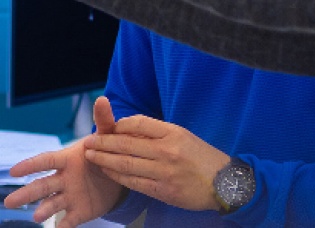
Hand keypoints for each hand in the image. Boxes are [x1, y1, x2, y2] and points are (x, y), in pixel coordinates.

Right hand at [3, 97, 127, 223]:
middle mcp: (64, 178)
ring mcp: (70, 195)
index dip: (30, 165)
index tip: (12, 171)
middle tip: (7, 203)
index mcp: (67, 159)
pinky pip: (70, 220)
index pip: (45, 161)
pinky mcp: (80, 211)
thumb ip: (104, 120)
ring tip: (35, 218)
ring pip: (52, 203)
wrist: (118, 174)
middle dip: (25, 194)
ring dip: (43, 210)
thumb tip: (103, 98)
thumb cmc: (106, 151)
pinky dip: (62, 226)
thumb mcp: (108, 136)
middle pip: (42, 186)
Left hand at [84, 107, 231, 211]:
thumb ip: (158, 132)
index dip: (117, 126)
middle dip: (103, 143)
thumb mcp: (184, 136)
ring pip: (126, 164)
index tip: (105, 129)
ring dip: (104, 160)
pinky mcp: (164, 191)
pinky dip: (117, 176)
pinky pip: (133, 182)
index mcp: (173, 132)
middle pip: (126, 144)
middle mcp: (167, 150)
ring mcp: (165, 172)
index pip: (137, 123)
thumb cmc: (202, 158)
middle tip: (88, 142)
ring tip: (90, 156)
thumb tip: (128, 128)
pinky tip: (107, 172)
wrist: (226, 183)